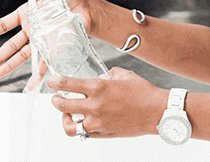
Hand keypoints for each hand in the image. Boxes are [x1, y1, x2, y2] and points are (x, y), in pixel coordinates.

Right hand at [0, 0, 96, 79]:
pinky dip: (37, 74)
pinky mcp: (54, 48)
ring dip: (9, 67)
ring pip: (21, 56)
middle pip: (10, 46)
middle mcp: (32, 30)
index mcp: (27, 15)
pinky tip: (31, 84)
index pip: (3, 25)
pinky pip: (43, 63)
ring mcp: (42, 41)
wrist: (89, 8)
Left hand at [48, 67, 167, 138]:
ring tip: (67, 114)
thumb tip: (103, 77)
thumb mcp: (124, 75)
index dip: (55, 82)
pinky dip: (81, 128)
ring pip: (70, 126)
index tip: (52, 81)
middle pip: (62, 106)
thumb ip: (109, 74)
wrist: (157, 112)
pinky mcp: (104, 134)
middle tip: (56, 97)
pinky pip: (85, 134)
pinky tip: (84, 121)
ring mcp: (98, 123)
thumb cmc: (144, 92)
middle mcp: (95, 106)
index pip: (67, 85)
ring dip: (65, 119)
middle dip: (55, 100)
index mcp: (99, 88)